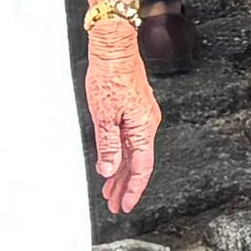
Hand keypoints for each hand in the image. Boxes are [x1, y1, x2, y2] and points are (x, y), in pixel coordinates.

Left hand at [82, 23, 160, 212]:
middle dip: (125, 186)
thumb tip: (109, 171)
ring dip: (121, 171)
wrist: (114, 46)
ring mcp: (142, 115)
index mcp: (143, 127)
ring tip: (110, 189)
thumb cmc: (110, 75)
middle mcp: (147, 123)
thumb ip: (107, 146)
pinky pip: (131, 139)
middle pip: (138, 163)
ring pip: (133, 152)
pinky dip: (121, 154)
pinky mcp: (135, 108)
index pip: (141, 168)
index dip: (132, 189)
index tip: (124, 204)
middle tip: (114, 203)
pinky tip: (112, 161)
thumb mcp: (103, 116)